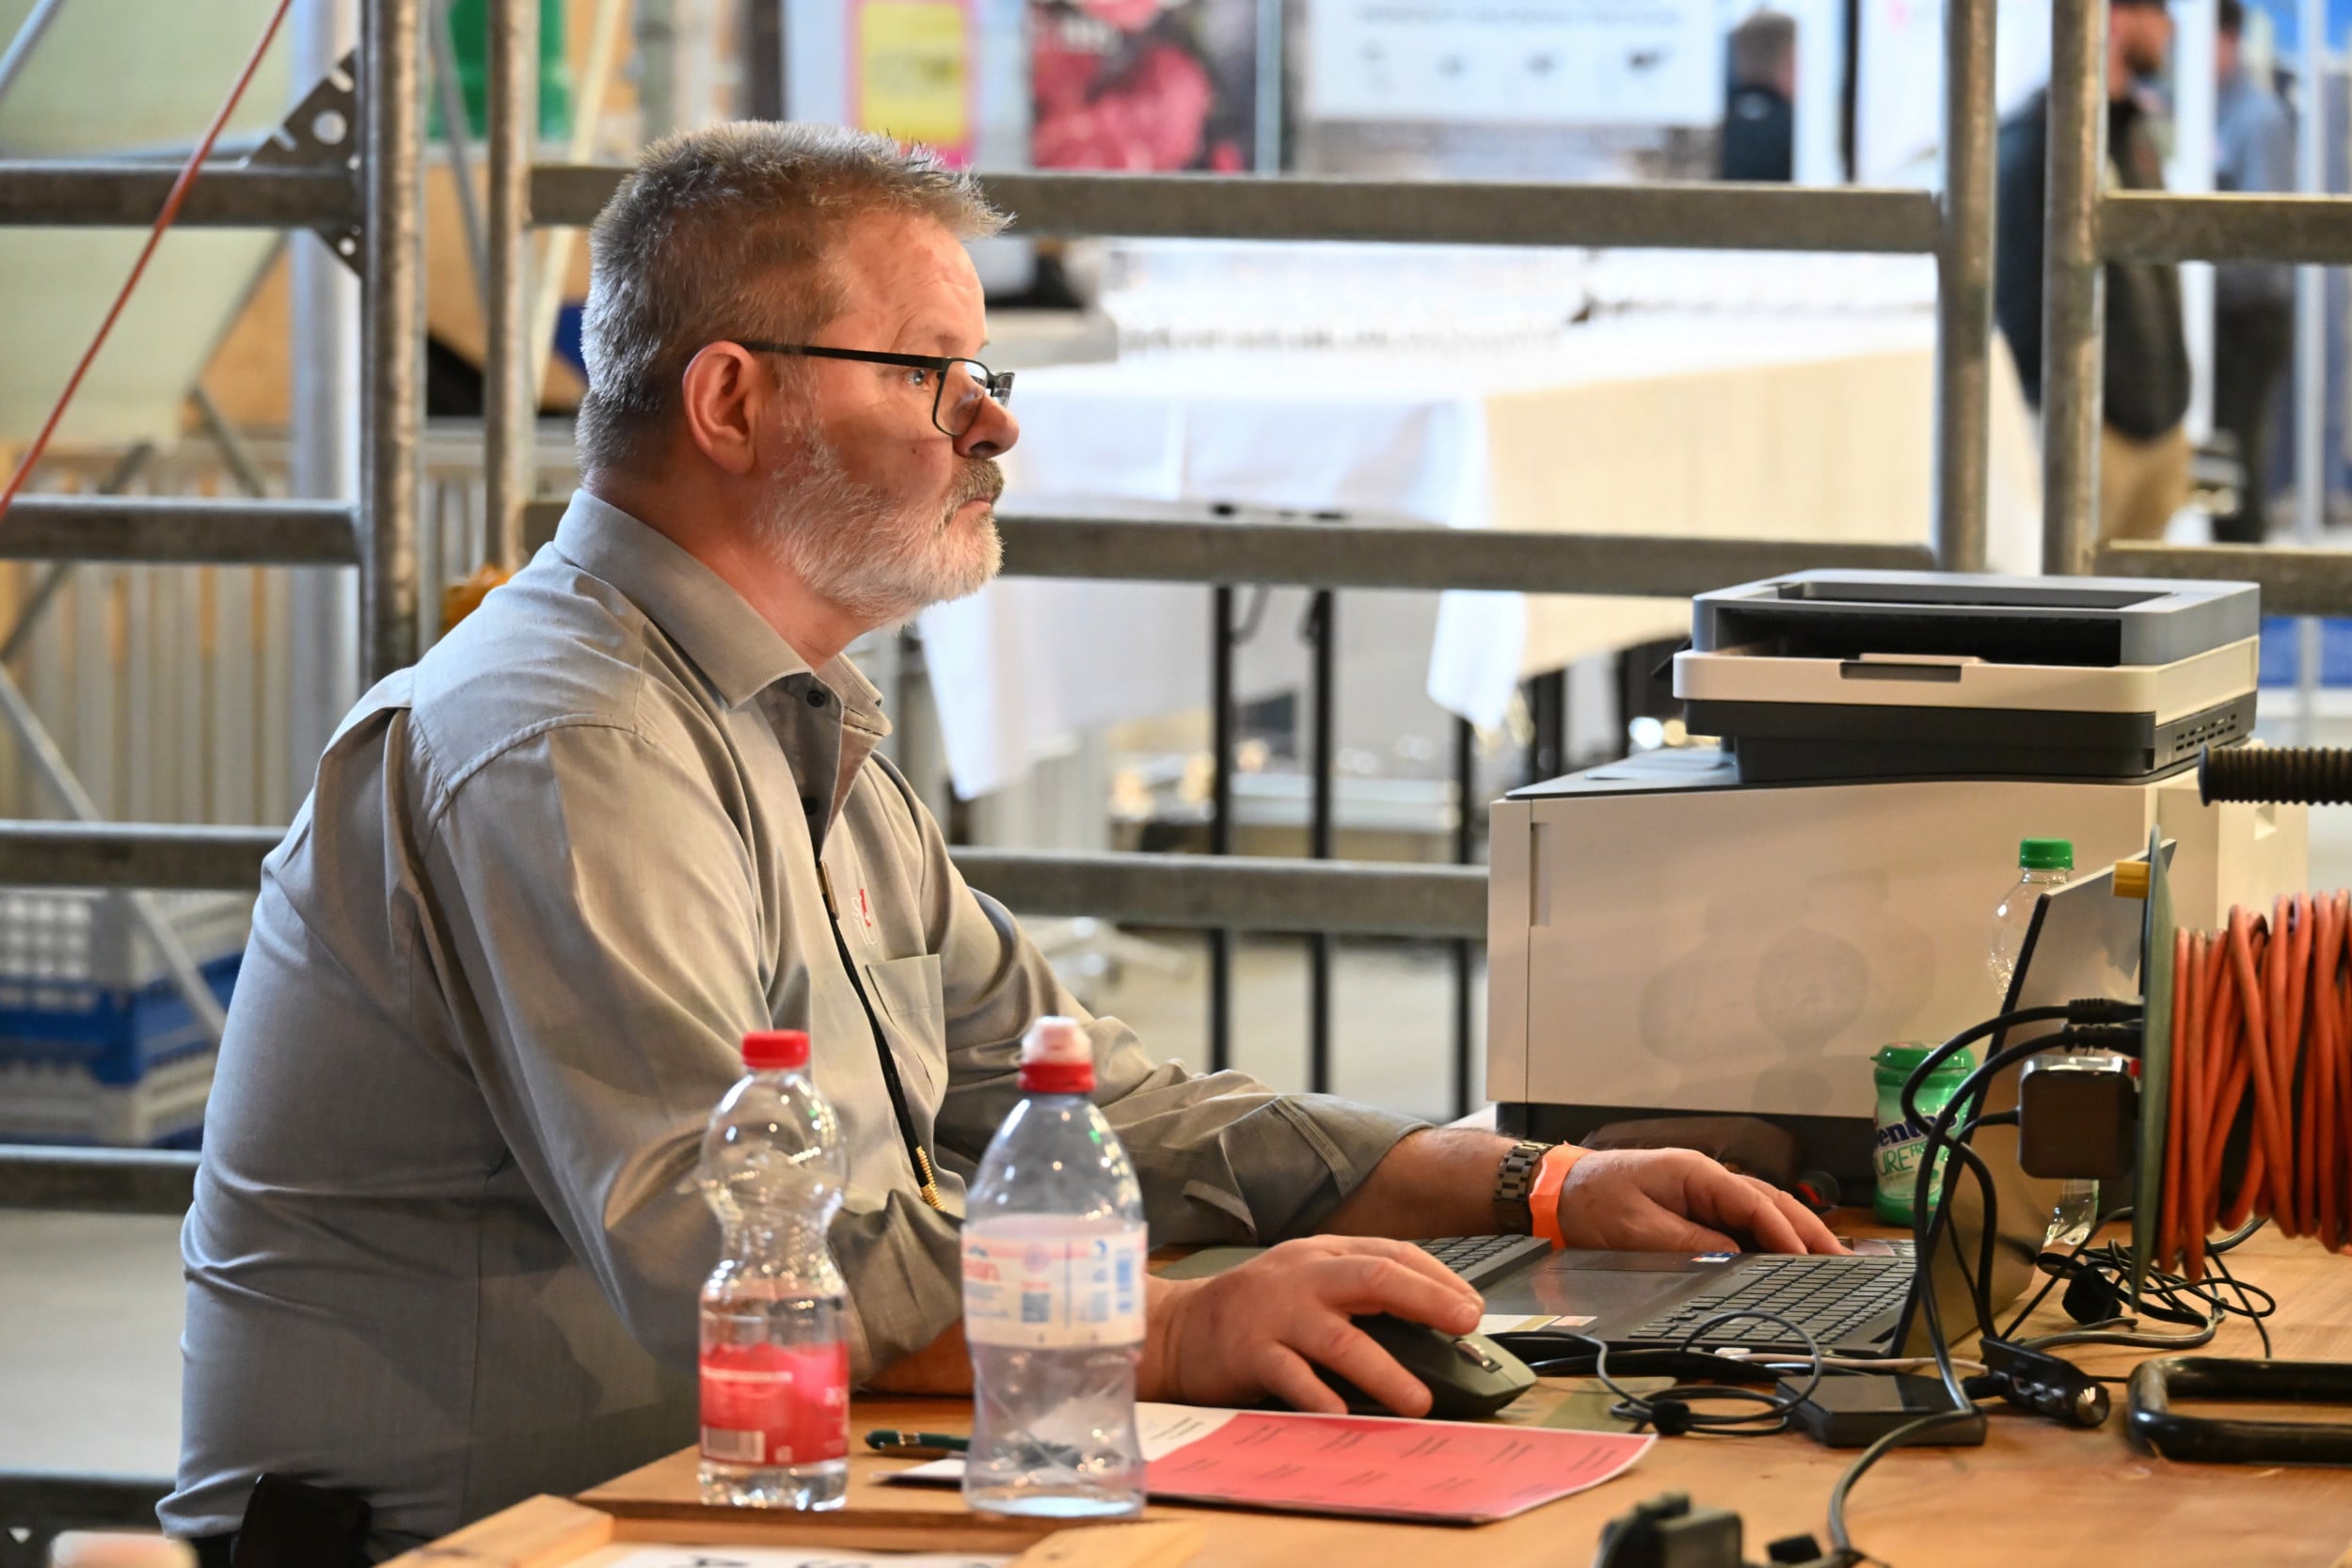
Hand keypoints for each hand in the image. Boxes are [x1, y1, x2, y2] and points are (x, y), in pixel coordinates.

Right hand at [1143, 1237, 1482, 1417]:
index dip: (1437, 1278)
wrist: (1177, 1329)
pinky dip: (1319, 1396)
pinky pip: (1290, 1376)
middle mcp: (1302, 1277)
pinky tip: (1343, 1415)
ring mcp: (1275, 1314)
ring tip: (1418, 1400)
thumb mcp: (1305, 1283)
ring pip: (1339, 1337)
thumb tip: (1430, 1324)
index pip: (1390, 1254)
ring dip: (1384, 1370)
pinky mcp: (1249, 1353)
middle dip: (1426, 1300)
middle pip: (1373, 1278)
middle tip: (1465, 1325)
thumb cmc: (1254, 1310)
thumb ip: (1356, 1295)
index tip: (1472, 1306)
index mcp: (1322, 1254)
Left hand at [1553, 1148, 1844, 1254]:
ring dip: (1795, 1236)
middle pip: (1770, 1203)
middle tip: (1842, 1264)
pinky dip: (1769, 1239)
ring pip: (1761, 1212)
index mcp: (1695, 1173)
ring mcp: (1703, 1192)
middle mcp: (1706, 1178)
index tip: (1809, 1261)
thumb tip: (1735, 1259)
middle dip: (1808, 1233)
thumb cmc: (1591, 1203)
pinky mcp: (1696, 1208)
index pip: (1754, 1202)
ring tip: (1829, 1263)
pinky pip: (1742, 1222)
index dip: (1785, 1234)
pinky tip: (1788, 1259)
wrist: (1555, 1191)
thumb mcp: (1636, 1230)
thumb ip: (1688, 1244)